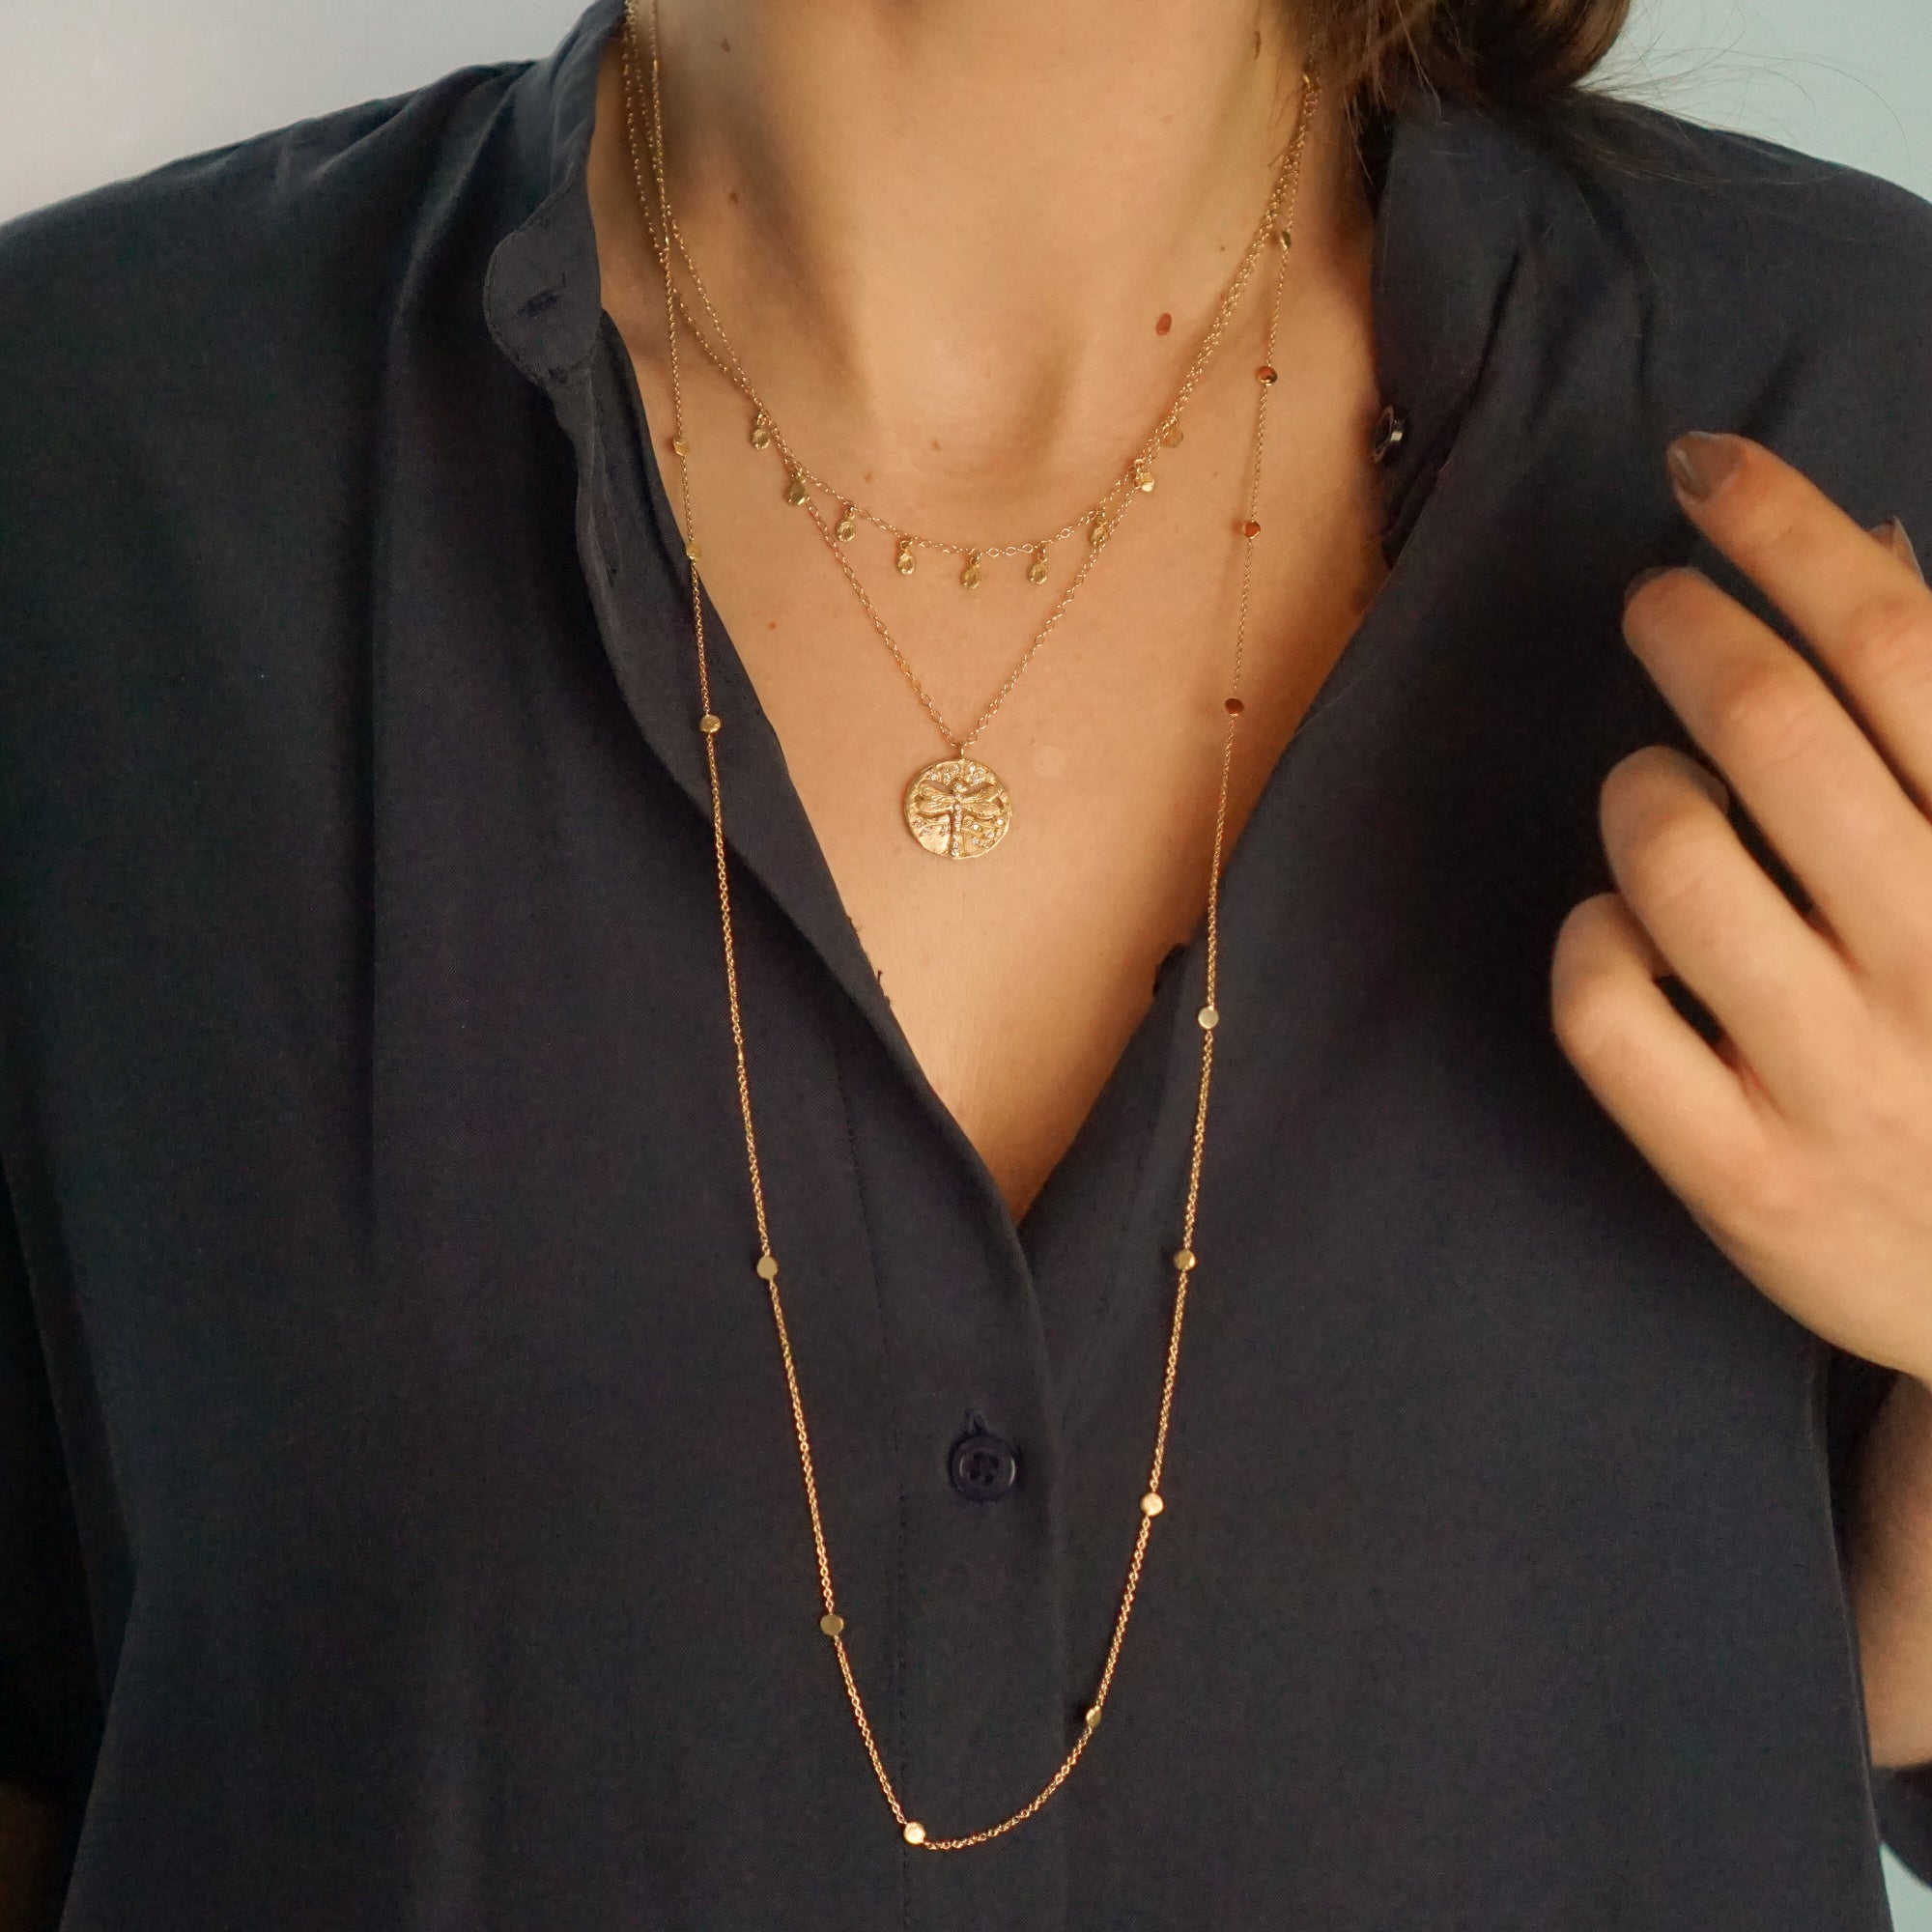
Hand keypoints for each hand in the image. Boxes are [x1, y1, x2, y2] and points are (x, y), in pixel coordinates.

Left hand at [1550, 434, 1931, 1388]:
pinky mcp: (1741, 1176)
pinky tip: (1621, 934)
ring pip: (1668, 850)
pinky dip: (1590, 938)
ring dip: (1637, 786)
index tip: (1707, 467)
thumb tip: (1863, 546)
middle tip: (1656, 604)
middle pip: (1771, 720)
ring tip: (1657, 790)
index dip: (1787, 527)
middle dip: (1683, 625)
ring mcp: (1841, 1074)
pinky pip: (1603, 1005)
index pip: (1903, 640)